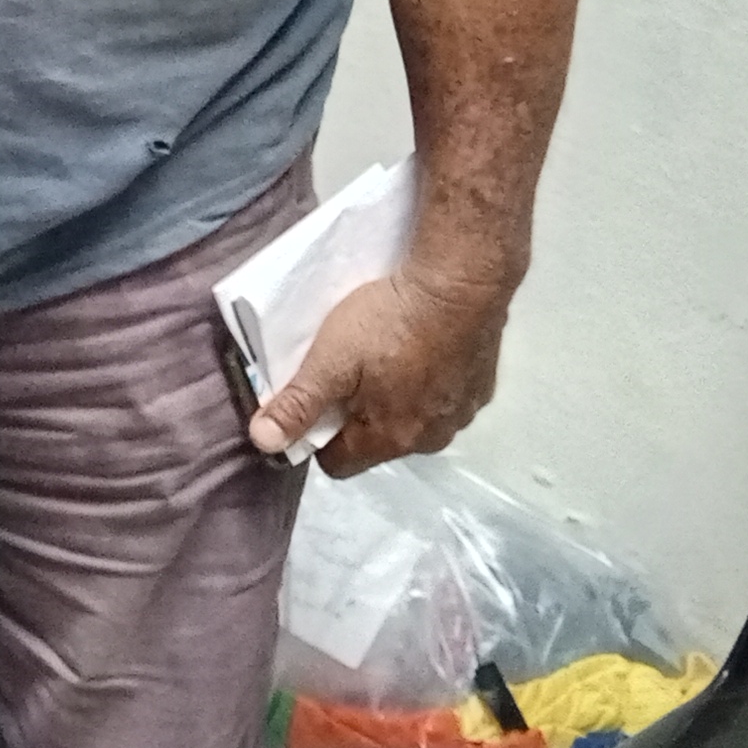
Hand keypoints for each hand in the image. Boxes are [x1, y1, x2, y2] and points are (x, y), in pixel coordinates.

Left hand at [251, 265, 516, 475]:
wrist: (462, 282)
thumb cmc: (389, 323)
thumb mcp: (330, 360)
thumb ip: (297, 403)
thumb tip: (264, 443)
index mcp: (391, 439)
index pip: (339, 464)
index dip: (317, 438)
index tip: (313, 403)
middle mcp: (432, 439)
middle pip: (377, 442)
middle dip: (356, 417)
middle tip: (346, 372)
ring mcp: (463, 414)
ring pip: (413, 421)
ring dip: (395, 400)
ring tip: (385, 356)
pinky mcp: (483, 387)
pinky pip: (444, 398)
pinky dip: (429, 382)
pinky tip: (421, 349)